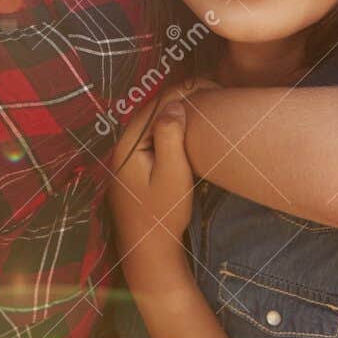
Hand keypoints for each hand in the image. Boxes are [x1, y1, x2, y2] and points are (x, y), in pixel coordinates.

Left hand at [109, 96, 195, 274]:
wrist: (148, 250)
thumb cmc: (162, 215)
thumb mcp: (172, 174)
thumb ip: (170, 137)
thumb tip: (175, 105)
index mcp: (129, 144)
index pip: (158, 104)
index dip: (185, 92)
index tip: (212, 87)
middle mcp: (124, 145)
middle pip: (154, 109)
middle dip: (182, 97)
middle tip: (214, 90)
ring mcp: (128, 156)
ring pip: (155, 122)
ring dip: (178, 111)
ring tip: (207, 102)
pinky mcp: (137, 166)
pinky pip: (155, 136)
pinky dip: (173, 127)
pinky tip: (191, 127)